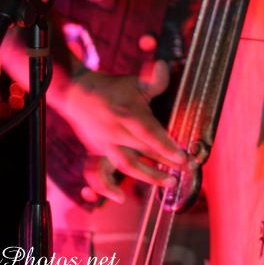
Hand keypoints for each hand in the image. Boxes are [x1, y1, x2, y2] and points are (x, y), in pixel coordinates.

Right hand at [60, 60, 186, 193]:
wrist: (78, 93)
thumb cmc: (112, 88)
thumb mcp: (134, 81)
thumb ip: (153, 79)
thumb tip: (165, 67)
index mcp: (128, 113)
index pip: (150, 132)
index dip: (167, 146)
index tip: (183, 157)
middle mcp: (117, 131)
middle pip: (143, 151)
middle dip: (165, 162)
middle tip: (185, 170)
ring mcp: (105, 144)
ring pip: (126, 165)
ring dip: (148, 176)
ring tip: (168, 182)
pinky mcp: (96, 151)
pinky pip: (98, 173)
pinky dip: (107, 188)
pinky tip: (120, 198)